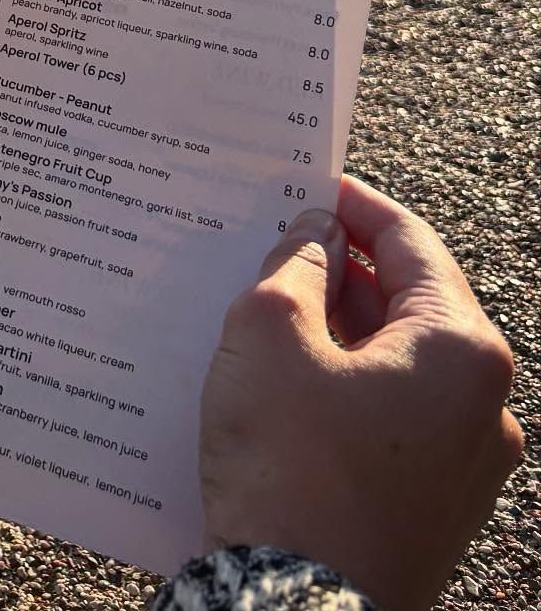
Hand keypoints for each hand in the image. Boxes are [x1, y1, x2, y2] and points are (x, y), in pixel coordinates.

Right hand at [200, 176, 523, 610]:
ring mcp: (467, 468)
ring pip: (402, 366)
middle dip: (343, 271)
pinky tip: (288, 385)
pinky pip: (395, 421)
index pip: (412, 243)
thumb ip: (294, 264)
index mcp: (462, 351)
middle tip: (279, 245)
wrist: (295, 610)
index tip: (311, 185)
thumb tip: (314, 235)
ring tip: (271, 312)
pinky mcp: (435, 510)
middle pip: (412, 305)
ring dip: (341, 331)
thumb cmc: (288, 469)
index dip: (354, 206)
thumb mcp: (268, 334)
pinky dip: (348, 387)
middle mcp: (486, 408)